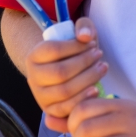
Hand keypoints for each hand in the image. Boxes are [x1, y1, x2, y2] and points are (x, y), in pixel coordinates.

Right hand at [25, 16, 107, 132]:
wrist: (63, 67)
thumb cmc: (73, 49)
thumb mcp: (78, 32)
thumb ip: (83, 26)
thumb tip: (85, 36)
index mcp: (34, 55)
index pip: (54, 50)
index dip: (77, 46)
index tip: (92, 43)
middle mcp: (33, 77)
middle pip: (60, 72)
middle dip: (85, 63)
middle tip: (99, 55)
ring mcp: (40, 95)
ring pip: (64, 91)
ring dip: (88, 79)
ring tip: (102, 68)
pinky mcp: (49, 109)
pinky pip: (65, 109)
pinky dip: (82, 100)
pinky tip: (96, 89)